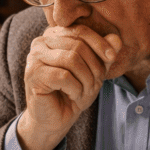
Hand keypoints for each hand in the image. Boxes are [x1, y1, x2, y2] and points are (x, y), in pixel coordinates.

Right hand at [17, 26, 121, 149]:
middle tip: (96, 84)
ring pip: (71, 59)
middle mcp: (40, 42)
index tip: (112, 57)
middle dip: (93, 66)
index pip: (81, 30)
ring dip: (85, 79)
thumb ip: (104, 54)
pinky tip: (74, 95)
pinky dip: (75, 88)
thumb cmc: (73, 91)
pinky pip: (63, 76)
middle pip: (77, 45)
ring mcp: (34, 58)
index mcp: (54, 36)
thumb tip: (116, 39)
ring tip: (85, 91)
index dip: (100, 43)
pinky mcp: (33, 76)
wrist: (57, 118)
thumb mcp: (94, 71)